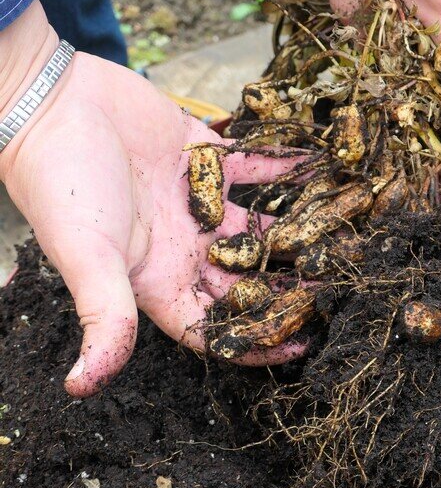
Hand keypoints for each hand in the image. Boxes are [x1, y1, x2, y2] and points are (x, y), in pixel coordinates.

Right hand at [0, 9, 305, 397]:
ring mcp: (198, 203)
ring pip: (259, 226)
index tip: (302, 346)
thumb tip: (80, 387)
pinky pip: (254, 168)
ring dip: (299, 231)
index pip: (216, 326)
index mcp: (159, 278)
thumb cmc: (62, 185)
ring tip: (344, 235)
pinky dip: (284, 169)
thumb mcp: (88, 258)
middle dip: (291, 287)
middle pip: (249, 279)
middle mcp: (184, 246)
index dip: (255, 342)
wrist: (49, 101)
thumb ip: (103, 318)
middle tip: (340, 288)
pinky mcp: (203, 158)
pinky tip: (320, 171)